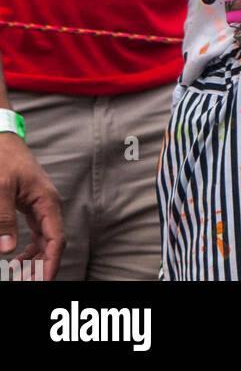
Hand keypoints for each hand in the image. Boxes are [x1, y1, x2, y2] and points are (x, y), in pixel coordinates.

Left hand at [0, 134, 63, 279]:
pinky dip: (29, 249)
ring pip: (44, 240)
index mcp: (46, 200)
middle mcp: (48, 205)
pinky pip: (36, 233)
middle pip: (52, 243)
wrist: (1, 138)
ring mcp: (40, 205)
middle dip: (41, 266)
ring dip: (35, 260)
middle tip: (24, 282)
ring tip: (19, 275)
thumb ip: (4, 218)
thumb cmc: (3, 158)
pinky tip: (17, 258)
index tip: (41, 282)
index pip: (56, 239)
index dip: (50, 264)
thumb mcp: (0, 187)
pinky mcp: (31, 206)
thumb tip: (8, 250)